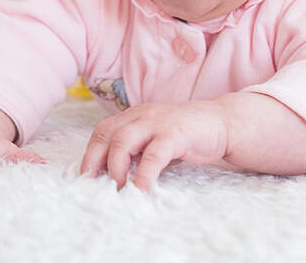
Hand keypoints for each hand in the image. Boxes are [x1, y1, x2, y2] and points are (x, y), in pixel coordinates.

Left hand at [79, 101, 228, 191]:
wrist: (220, 123)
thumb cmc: (184, 136)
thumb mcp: (154, 141)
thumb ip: (136, 152)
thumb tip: (114, 178)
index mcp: (132, 116)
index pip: (102, 131)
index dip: (90, 154)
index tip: (85, 177)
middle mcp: (140, 116)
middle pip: (106, 135)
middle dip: (95, 161)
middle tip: (94, 185)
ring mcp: (157, 122)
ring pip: (123, 141)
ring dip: (116, 168)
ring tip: (118, 190)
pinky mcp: (175, 133)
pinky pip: (153, 155)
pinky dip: (144, 174)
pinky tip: (141, 190)